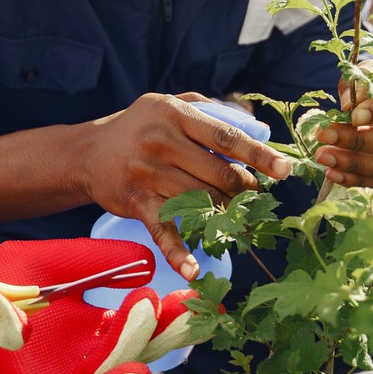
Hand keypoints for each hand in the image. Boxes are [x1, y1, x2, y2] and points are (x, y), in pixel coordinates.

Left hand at [0, 238, 208, 373]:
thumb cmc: (5, 279)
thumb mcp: (60, 264)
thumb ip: (101, 262)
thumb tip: (150, 259)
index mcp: (99, 326)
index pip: (149, 324)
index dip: (178, 314)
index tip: (206, 295)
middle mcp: (89, 354)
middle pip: (143, 349)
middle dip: (172, 331)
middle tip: (196, 304)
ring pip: (116, 370)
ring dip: (140, 345)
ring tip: (157, 310)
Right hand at [83, 93, 290, 278]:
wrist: (87, 153)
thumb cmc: (138, 126)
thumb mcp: (168, 103)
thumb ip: (208, 108)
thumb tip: (253, 121)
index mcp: (174, 114)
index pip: (226, 137)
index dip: (259, 155)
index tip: (285, 170)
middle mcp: (161, 142)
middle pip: (218, 174)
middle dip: (244, 189)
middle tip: (253, 193)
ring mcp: (147, 174)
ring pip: (201, 201)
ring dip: (226, 214)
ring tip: (237, 215)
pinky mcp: (136, 202)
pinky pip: (163, 230)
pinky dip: (178, 253)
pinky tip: (194, 271)